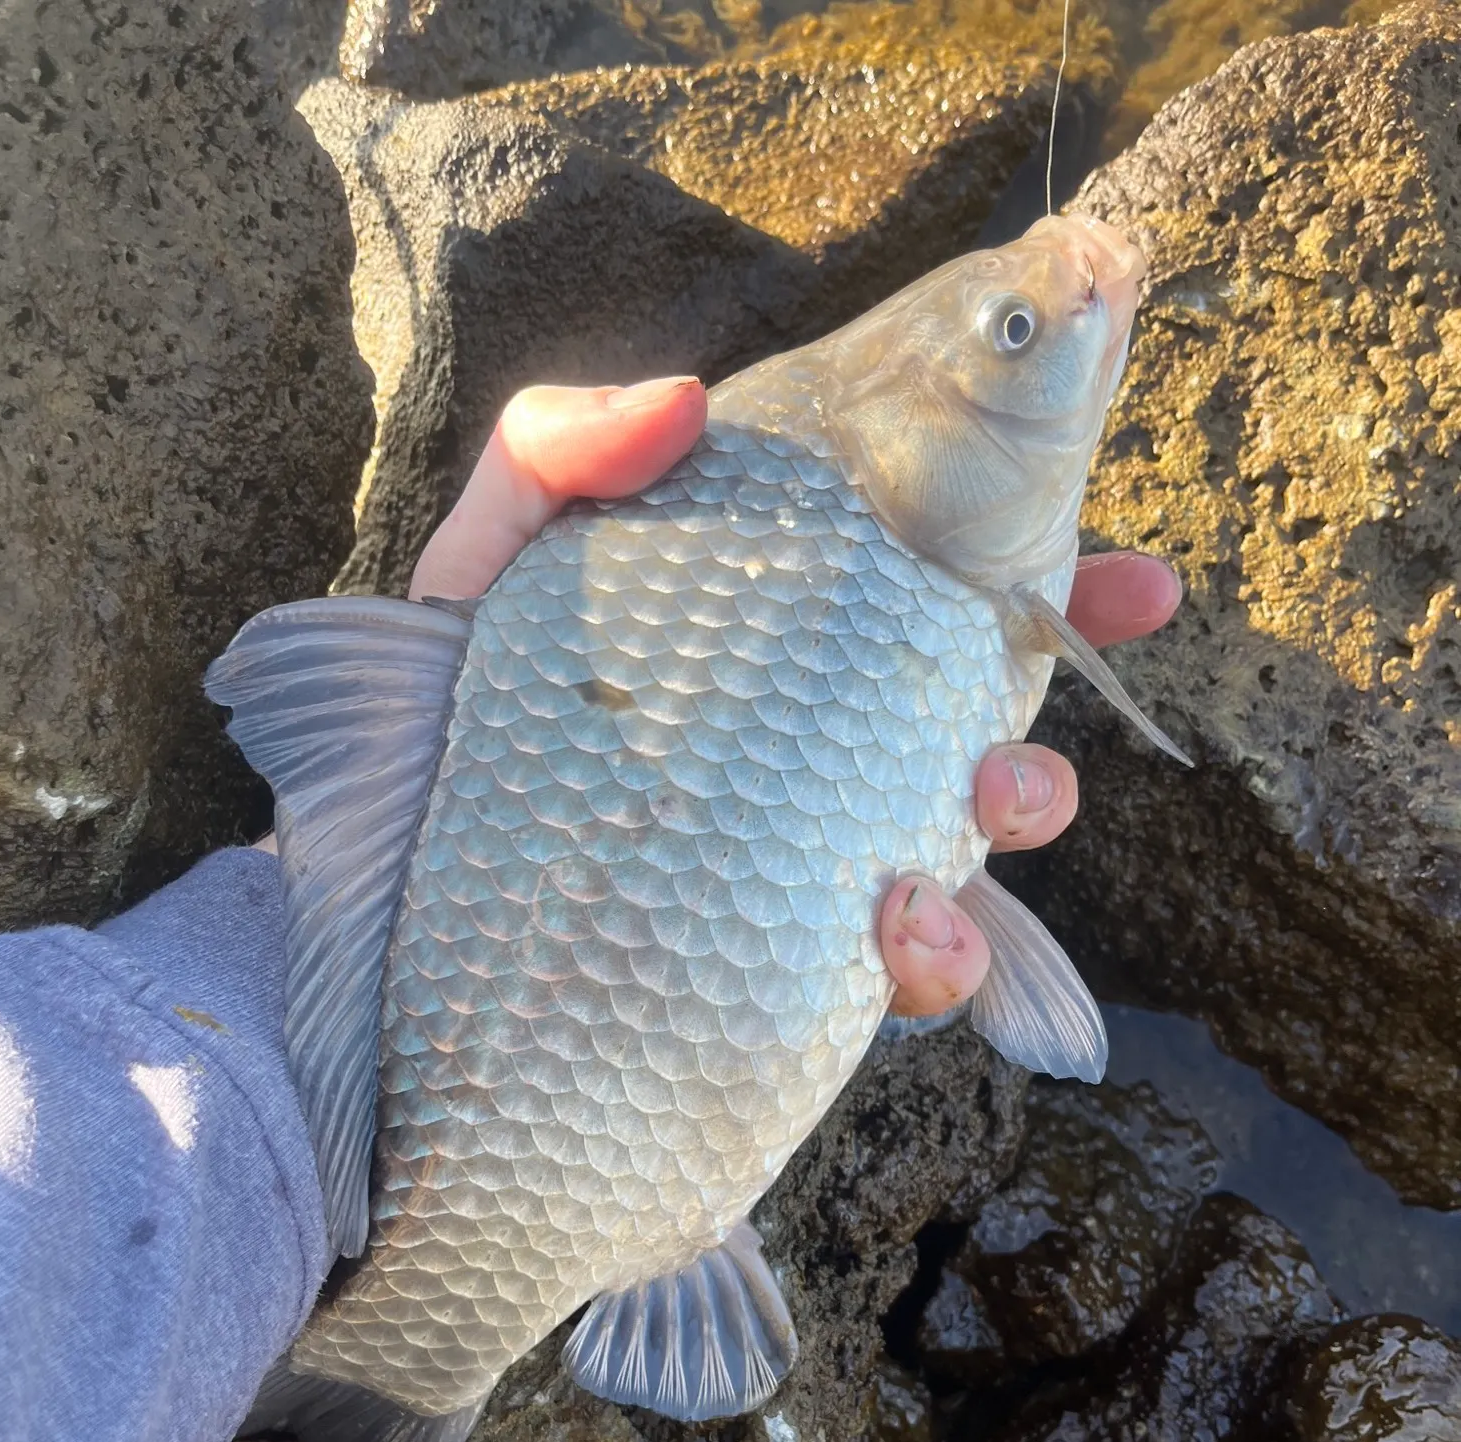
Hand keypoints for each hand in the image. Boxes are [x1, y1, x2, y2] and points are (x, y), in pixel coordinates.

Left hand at [409, 379, 1179, 1020]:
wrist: (381, 903)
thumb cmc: (437, 726)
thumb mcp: (485, 568)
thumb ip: (555, 458)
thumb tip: (680, 398)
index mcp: (769, 654)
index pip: (928, 608)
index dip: (1044, 589)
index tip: (1132, 577)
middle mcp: (800, 759)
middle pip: (971, 737)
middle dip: (1046, 730)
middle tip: (1050, 734)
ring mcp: (799, 867)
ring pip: (958, 855)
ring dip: (1006, 833)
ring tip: (984, 813)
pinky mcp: (782, 967)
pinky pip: (896, 972)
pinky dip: (932, 958)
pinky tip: (904, 934)